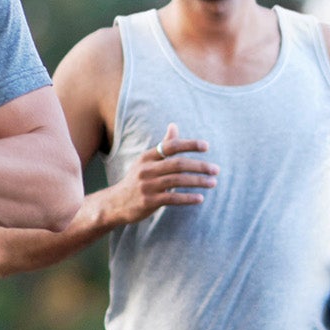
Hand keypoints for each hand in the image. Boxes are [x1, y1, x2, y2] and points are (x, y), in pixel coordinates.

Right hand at [100, 124, 216, 226]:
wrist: (114, 204)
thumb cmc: (136, 180)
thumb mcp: (146, 161)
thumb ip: (163, 145)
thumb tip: (174, 125)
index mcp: (147, 157)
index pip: (171, 146)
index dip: (189, 144)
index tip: (206, 146)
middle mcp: (147, 169)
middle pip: (178, 164)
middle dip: (199, 166)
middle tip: (216, 169)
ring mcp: (147, 186)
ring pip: (177, 181)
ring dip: (198, 181)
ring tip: (212, 183)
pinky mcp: (149, 201)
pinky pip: (173, 198)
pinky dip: (188, 198)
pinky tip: (200, 198)